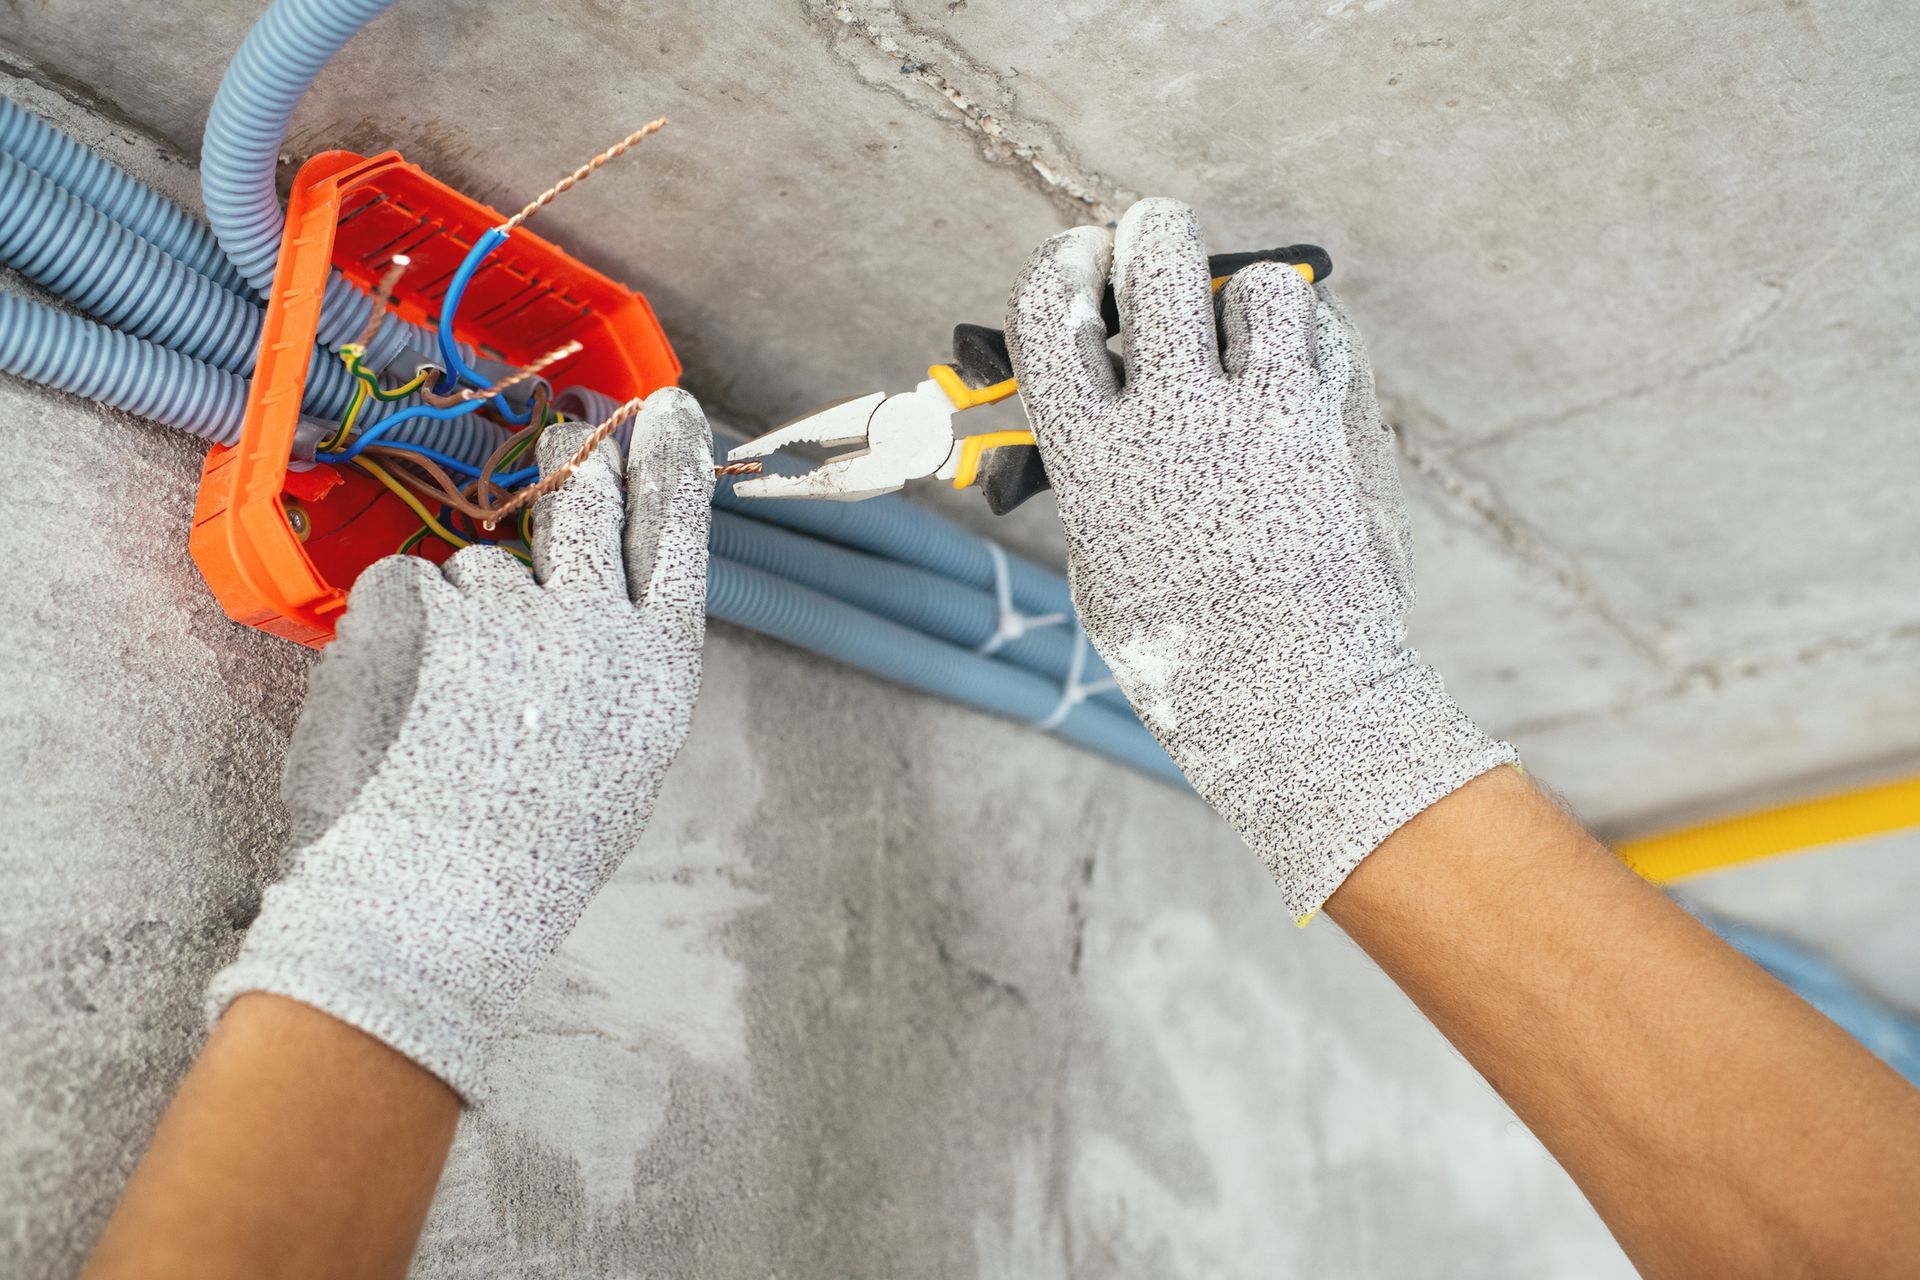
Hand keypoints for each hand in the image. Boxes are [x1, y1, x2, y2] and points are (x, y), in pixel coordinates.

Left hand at [208, 389, 714, 1099]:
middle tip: (564, 441)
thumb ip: (619, 666)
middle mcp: (593, 624)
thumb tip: (594, 595)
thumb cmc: (533, 847)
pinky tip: (408, 697)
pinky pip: (413, 590)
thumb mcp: (620, 756)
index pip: (677, 534)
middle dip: (575, 468)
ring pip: (484, 568)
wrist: (435, 901)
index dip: (675, 465)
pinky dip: (404, 629)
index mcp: (656, 667)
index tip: (671, 409)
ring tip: (452, 700)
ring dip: (469, 607)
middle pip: (587, 508)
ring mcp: (506, 611)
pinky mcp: (422, 611)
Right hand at [1004, 199, 1513, 919]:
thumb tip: (1106, 395)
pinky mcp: (1339, 425)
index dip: (1061, 266)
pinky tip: (1296, 377)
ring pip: (1261, 282)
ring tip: (1245, 332)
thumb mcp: (1104, 561)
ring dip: (1246, 296)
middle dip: (1152, 235)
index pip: (1050, 310)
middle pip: (1158, 251)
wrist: (1292, 701)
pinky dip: (1310, 340)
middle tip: (1157, 250)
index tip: (1080, 261)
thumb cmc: (1183, 648)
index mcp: (1097, 459)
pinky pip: (1328, 332)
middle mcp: (1177, 421)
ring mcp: (1267, 416)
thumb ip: (1099, 469)